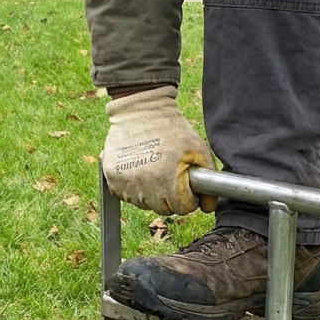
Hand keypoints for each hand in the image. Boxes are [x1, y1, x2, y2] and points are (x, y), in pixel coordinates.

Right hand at [101, 86, 216, 215]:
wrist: (140, 110)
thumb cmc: (173, 130)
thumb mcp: (198, 150)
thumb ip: (208, 181)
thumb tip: (208, 208)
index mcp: (166, 180)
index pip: (183, 208)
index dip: (189, 198)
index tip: (186, 186)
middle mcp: (143, 184)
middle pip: (163, 209)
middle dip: (171, 198)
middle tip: (172, 178)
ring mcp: (125, 182)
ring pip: (144, 204)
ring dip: (152, 194)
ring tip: (155, 171)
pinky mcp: (111, 177)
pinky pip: (126, 196)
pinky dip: (134, 188)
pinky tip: (140, 171)